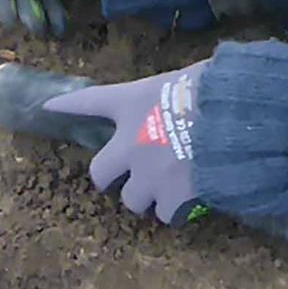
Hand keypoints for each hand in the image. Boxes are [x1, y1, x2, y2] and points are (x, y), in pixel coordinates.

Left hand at [49, 65, 208, 222]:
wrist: (239, 122)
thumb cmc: (218, 88)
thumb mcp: (191, 74)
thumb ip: (178, 89)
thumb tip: (196, 89)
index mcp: (132, 103)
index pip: (88, 101)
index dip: (67, 105)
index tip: (49, 107)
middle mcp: (129, 143)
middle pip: (100, 174)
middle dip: (112, 178)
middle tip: (130, 177)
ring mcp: (147, 174)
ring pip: (132, 200)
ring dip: (147, 196)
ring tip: (168, 190)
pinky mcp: (171, 197)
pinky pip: (165, 214)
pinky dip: (176, 210)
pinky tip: (191, 200)